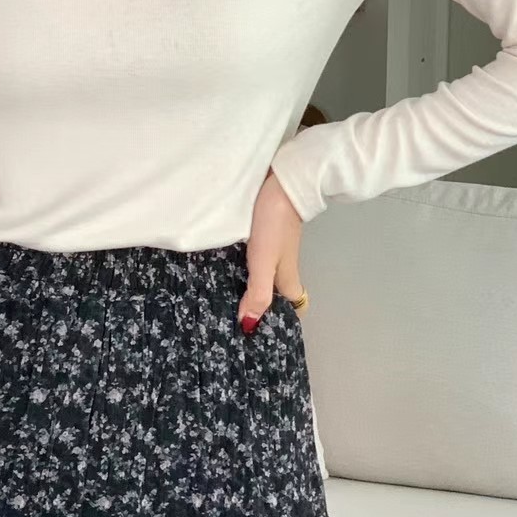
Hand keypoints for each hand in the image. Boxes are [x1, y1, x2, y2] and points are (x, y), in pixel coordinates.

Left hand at [238, 170, 305, 333]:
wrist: (282, 184)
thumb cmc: (274, 226)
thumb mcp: (264, 263)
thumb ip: (257, 293)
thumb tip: (248, 324)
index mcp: (287, 278)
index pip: (292, 307)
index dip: (281, 321)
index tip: (260, 332)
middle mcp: (283, 268)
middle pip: (276, 294)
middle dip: (260, 308)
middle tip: (234, 319)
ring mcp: (274, 251)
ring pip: (264, 277)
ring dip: (249, 288)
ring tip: (224, 299)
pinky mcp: (263, 236)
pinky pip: (254, 260)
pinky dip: (242, 269)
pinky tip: (223, 269)